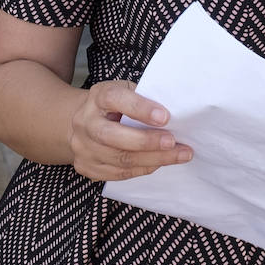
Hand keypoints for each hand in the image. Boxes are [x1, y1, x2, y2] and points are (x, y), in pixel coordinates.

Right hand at [68, 80, 191, 181]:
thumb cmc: (113, 106)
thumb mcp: (124, 91)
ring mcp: (83, 147)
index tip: (164, 116)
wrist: (83, 122)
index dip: (139, 108)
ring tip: (180, 155)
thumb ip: (143, 98)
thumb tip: (174, 111)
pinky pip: (119, 174)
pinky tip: (159, 162)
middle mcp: (85, 122)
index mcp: (97, 97)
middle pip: (111, 136)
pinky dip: (144, 168)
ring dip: (154, 159)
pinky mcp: (87, 167)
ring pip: (120, 159)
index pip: (114, 99)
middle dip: (146, 141)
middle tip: (172, 142)